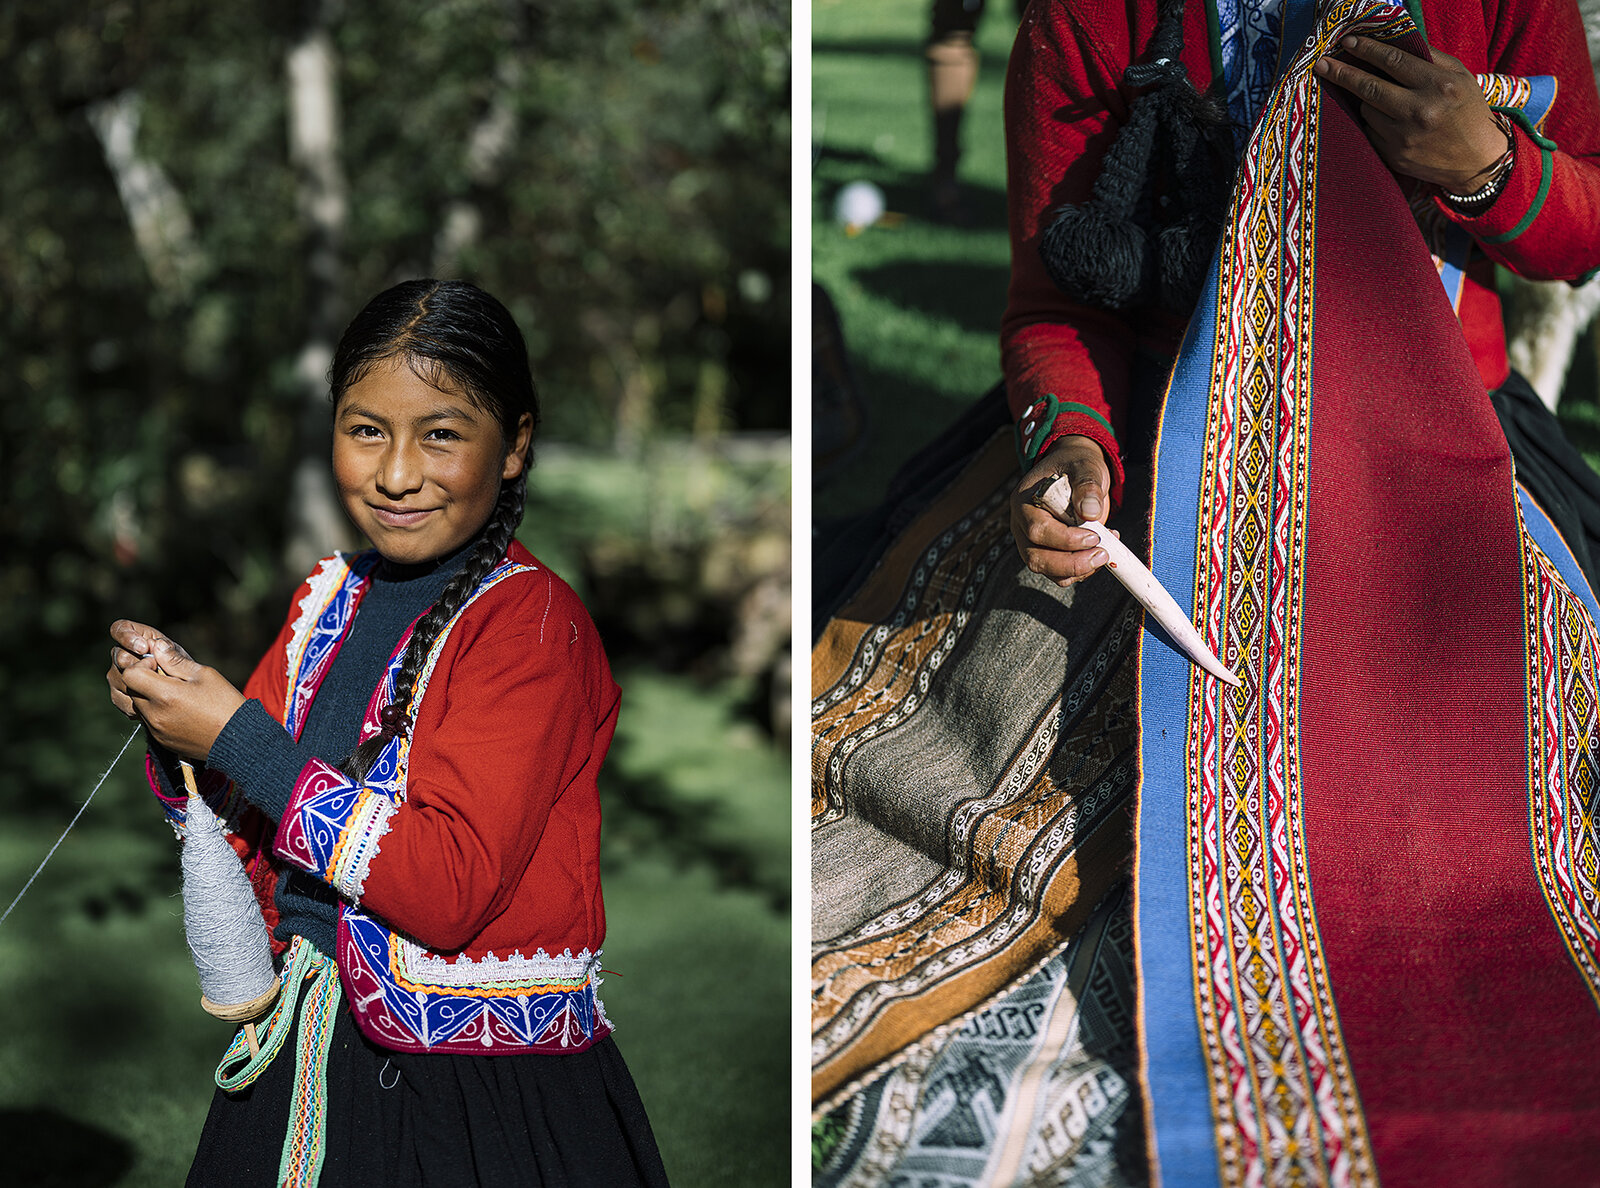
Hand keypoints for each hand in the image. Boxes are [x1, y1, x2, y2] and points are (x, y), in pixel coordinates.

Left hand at [107, 620, 244, 760]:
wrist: (239, 740)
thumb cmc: (225, 703)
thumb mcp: (204, 675)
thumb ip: (175, 660)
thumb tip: (156, 646)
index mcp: (165, 695)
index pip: (130, 674)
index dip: (142, 665)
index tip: (160, 666)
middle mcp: (155, 714)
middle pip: (132, 690)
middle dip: (145, 680)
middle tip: (170, 679)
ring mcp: (156, 730)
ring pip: (139, 706)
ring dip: (151, 697)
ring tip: (177, 697)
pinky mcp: (161, 740)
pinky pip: (150, 721)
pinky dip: (158, 713)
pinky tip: (181, 712)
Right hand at [1010, 435, 1116, 586]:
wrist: (1075, 471)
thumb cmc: (1076, 466)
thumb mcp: (1083, 466)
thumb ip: (1086, 485)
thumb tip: (1089, 512)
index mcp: (1024, 502)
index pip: (1037, 529)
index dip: (1065, 539)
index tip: (1094, 536)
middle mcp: (1022, 526)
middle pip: (1036, 557)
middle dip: (1071, 563)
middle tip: (1102, 554)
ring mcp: (1032, 543)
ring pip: (1046, 570)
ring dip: (1078, 570)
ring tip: (1105, 554)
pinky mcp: (1048, 553)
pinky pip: (1059, 574)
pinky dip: (1082, 571)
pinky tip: (1100, 553)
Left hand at [1314, 36, 1506, 192]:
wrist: (1477, 159)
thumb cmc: (1468, 111)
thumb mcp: (1460, 76)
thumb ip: (1430, 57)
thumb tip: (1394, 41)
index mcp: (1439, 85)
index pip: (1394, 60)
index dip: (1367, 49)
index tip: (1347, 42)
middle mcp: (1420, 110)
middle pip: (1369, 86)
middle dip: (1342, 72)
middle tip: (1322, 63)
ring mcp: (1404, 136)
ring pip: (1367, 110)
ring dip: (1368, 101)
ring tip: (1385, 100)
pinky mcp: (1394, 156)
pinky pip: (1370, 132)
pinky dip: (1374, 123)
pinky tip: (1388, 122)